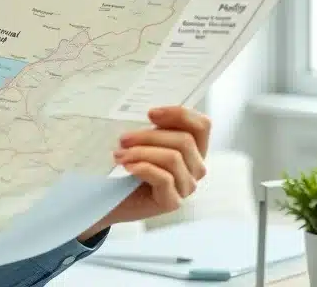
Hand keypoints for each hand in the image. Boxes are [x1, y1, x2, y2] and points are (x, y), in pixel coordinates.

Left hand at [79, 106, 210, 240]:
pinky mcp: (173, 202)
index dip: (180, 114)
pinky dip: (144, 168)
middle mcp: (195, 167)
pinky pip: (165, 178)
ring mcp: (186, 186)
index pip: (202, 125)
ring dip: (142, 152)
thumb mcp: (145, 141)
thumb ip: (154, 128)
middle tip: (123, 139)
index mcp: (194, 148)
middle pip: (184, 141)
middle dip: (150, 136)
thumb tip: (152, 114)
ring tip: (119, 154)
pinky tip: (128, 167)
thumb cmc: (131, 165)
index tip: (150, 114)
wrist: (114, 198)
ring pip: (173, 158)